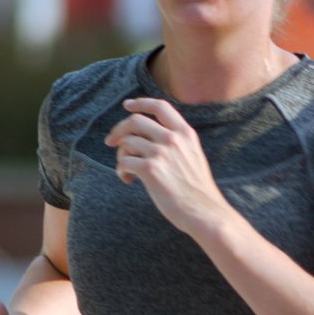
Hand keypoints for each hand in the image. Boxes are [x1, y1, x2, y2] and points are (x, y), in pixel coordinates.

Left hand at [104, 97, 229, 234]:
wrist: (203, 211)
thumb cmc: (197, 189)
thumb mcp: (194, 155)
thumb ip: (177, 142)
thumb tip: (149, 136)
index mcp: (185, 133)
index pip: (160, 106)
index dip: (141, 103)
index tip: (127, 105)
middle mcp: (172, 139)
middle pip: (135, 121)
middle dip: (119, 130)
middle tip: (110, 142)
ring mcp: (161, 153)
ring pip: (127, 143)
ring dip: (121, 156)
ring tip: (127, 171)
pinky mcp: (150, 170)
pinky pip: (124, 162)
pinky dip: (121, 171)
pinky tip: (128, 180)